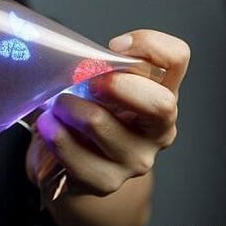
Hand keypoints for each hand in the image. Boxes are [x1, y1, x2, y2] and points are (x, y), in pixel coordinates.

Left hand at [26, 29, 189, 196]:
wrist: (70, 165)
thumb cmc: (87, 112)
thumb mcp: (99, 83)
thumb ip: (101, 65)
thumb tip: (81, 56)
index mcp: (161, 94)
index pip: (177, 58)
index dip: (149, 44)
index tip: (115, 45)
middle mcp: (159, 129)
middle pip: (159, 103)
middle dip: (114, 85)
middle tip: (85, 82)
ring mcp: (136, 159)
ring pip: (98, 122)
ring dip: (67, 106)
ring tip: (57, 106)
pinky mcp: (106, 182)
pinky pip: (71, 152)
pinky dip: (53, 133)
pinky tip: (49, 127)